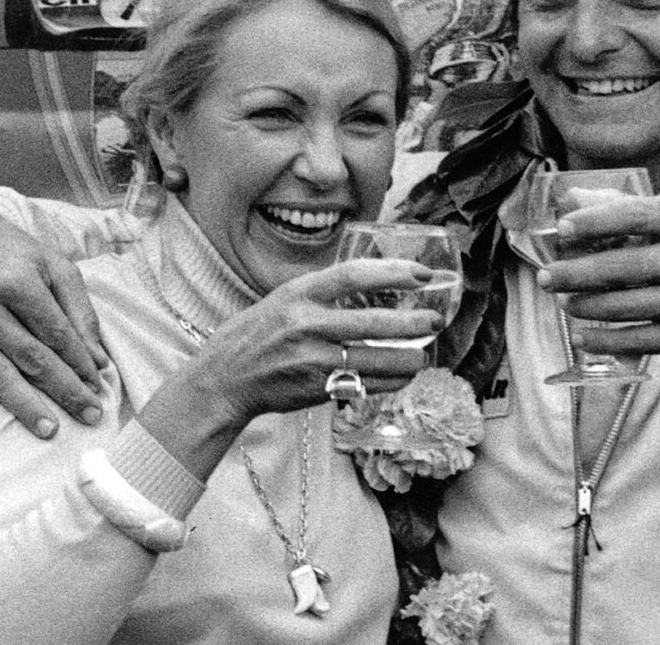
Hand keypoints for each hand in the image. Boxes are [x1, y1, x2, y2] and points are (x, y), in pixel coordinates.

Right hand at [0, 211, 107, 437]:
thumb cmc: (12, 254)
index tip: (99, 387)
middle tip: (90, 416)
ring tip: (50, 430)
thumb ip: (79, 310)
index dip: (80, 363)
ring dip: (24, 405)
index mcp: (17, 283)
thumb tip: (98, 360)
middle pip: (31, 358)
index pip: (56, 334)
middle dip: (64, 390)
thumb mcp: (54, 266)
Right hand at [179, 257, 437, 425]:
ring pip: (375, 360)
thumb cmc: (258, 333)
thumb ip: (325, 291)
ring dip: (408, 360)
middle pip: (373, 322)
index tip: (422, 274)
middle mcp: (306, 325)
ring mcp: (311, 359)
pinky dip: (389, 382)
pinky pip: (365, 385)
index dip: (393, 272)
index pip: (353, 275)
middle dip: (413, 323)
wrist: (224, 378)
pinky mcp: (316, 388)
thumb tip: (377, 279)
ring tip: (424, 356)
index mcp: (299, 293)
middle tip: (436, 321)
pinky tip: (402, 376)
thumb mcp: (285, 298)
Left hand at [537, 195, 659, 354]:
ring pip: (625, 306)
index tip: (563, 228)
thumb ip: (629, 208)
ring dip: (586, 306)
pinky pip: (639, 340)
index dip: (595, 221)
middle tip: (546, 276)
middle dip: (576, 273)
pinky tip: (583, 336)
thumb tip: (573, 198)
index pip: (636, 216)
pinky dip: (605, 340)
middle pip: (622, 267)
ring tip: (565, 302)